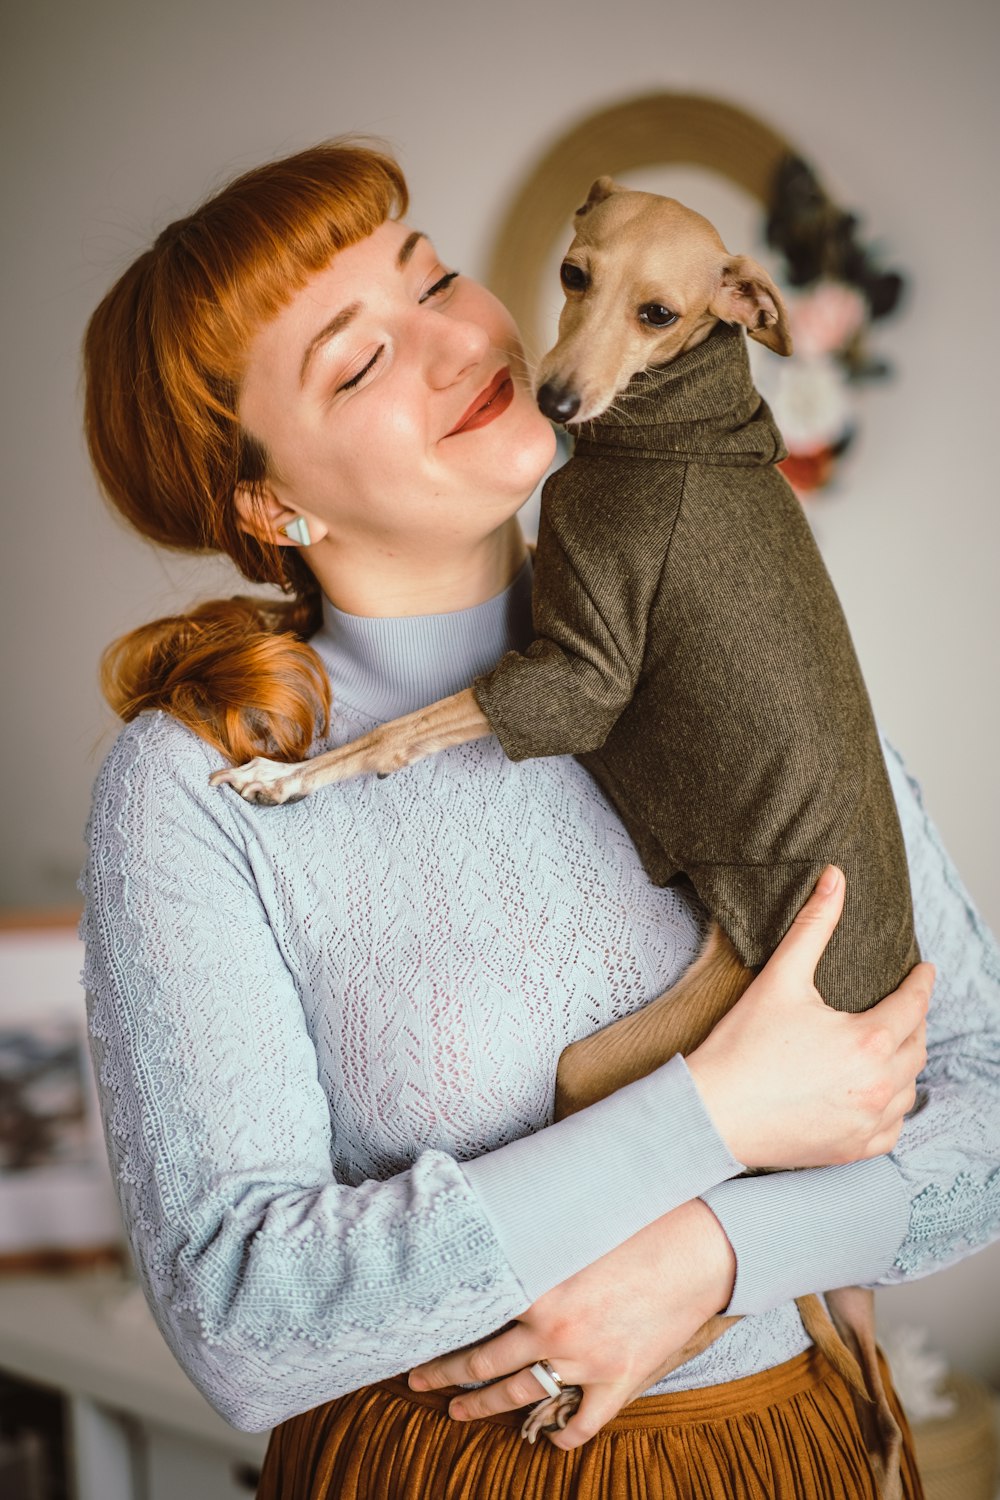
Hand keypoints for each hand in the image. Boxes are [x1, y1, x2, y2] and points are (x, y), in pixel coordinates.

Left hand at [408, 1199, 735, 1449]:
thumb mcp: (574, 1220)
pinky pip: (583, 1421)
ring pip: (521, 1395)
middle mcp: (553, 1330)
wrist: (701, 1249)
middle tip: (418, 1382)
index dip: (438, 1328)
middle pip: (483, 1364)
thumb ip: (533, 1230)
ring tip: (458, 1412)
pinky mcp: (620, 1381)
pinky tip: (549, 1440)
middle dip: (445, 1376)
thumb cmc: (637, 1220)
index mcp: (537, 1286)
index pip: (472, 1315)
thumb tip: (498, 1214)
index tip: (413, 1335)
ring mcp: (586, 1362)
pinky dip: (564, 1435)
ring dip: (485, 1408)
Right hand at [686, 866, 932, 1169]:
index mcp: (868, 1042)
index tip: (925, 971)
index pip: (914, 1005)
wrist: (710, 1114)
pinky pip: (892, 1129)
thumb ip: (813, 927)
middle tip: (906, 1004)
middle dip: (915, 1021)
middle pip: (917, 1046)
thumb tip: (835, 879)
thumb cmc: (742, 1046)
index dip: (921, 984)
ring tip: (894, 1045)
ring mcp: (868, 1123)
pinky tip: (879, 1094)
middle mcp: (879, 1087)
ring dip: (907, 1063)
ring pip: (909, 1089)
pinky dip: (892, 1107)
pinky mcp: (852, 1150)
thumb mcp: (780, 979)